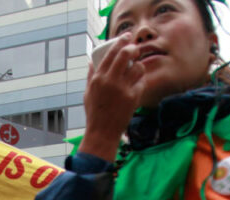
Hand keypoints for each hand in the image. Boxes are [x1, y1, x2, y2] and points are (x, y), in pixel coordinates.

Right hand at [79, 32, 143, 161]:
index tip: (126, 36)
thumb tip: (90, 61)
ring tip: (136, 70)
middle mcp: (110, 81)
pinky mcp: (133, 97)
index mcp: (98, 78)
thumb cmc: (94, 113)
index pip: (110, 53)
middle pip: (125, 55)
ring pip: (137, 67)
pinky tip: (137, 84)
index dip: (120, 41)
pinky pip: (141, 82)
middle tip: (135, 49)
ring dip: (138, 66)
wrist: (102, 133)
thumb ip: (90, 76)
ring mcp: (122, 89)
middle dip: (132, 48)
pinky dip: (141, 81)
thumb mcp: (88, 93)